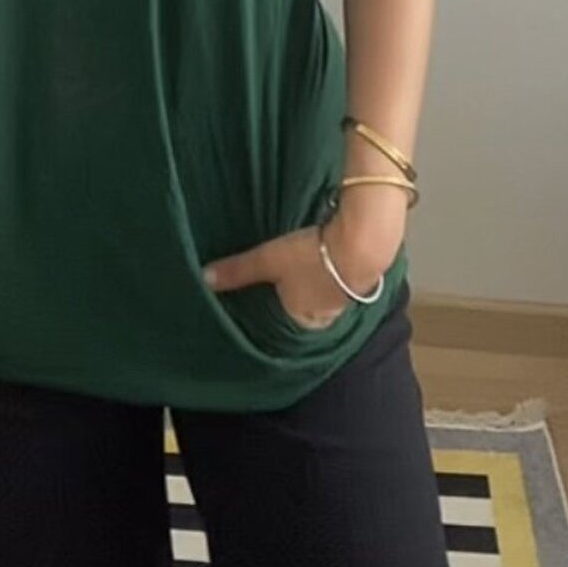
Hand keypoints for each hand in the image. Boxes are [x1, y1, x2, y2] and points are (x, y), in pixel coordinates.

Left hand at [202, 221, 387, 331]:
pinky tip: (322, 259)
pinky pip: (335, 282)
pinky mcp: (358, 280)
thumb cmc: (312, 257)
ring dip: (310, 285)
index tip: (258, 302)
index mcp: (301, 322)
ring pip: (319, 297)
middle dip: (289, 299)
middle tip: (275, 284)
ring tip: (297, 269)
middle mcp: (323, 319)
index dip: (269, 312)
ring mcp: (344, 301)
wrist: (364, 242)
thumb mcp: (269, 259)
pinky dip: (327, 273)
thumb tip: (203, 279)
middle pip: (299, 311)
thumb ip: (238, 270)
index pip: (278, 324)